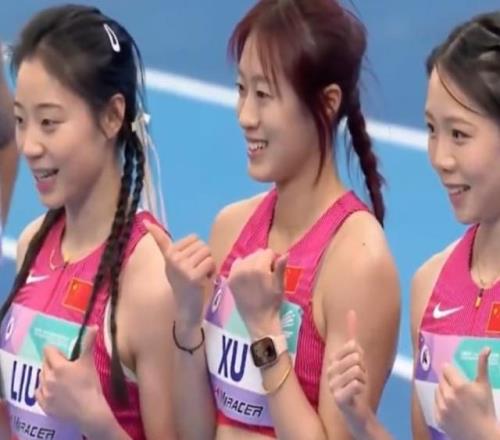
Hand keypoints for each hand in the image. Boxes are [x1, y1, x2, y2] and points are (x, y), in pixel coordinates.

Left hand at [36, 327, 105, 430]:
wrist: (89, 410)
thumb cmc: (90, 384)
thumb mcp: (89, 362)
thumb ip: (88, 343)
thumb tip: (94, 326)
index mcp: (58, 366)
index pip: (49, 351)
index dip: (56, 350)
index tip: (64, 354)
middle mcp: (48, 378)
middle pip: (44, 364)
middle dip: (52, 362)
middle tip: (65, 366)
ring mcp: (45, 392)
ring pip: (41, 378)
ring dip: (48, 375)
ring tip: (59, 378)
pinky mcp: (44, 405)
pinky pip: (38, 393)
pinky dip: (44, 389)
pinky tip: (53, 390)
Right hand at [146, 223, 214, 327]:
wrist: (185, 308)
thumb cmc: (181, 282)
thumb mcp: (171, 261)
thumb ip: (163, 242)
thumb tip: (146, 222)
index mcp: (169, 253)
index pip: (193, 238)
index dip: (196, 250)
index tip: (179, 254)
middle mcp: (173, 258)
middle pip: (203, 245)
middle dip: (204, 257)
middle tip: (196, 271)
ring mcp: (183, 267)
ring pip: (208, 253)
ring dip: (208, 264)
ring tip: (200, 275)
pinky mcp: (193, 276)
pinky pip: (211, 263)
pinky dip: (212, 272)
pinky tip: (203, 281)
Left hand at [227, 249, 286, 337]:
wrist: (259, 320)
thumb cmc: (272, 303)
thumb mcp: (280, 285)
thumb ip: (281, 268)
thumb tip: (285, 254)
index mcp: (259, 268)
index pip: (268, 252)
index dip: (273, 260)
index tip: (274, 270)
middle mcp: (246, 268)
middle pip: (256, 254)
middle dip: (263, 260)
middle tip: (266, 274)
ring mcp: (236, 274)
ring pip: (246, 258)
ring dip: (252, 263)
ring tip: (256, 276)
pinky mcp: (230, 280)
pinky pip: (236, 265)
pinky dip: (242, 267)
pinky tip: (246, 276)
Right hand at [327, 310, 374, 437]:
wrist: (357, 411)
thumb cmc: (356, 381)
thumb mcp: (356, 356)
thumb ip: (352, 333)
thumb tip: (351, 310)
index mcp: (332, 360)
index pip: (351, 347)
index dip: (360, 356)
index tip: (357, 365)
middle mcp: (330, 371)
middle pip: (355, 358)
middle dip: (363, 368)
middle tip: (359, 378)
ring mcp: (333, 385)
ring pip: (357, 371)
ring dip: (363, 379)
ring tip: (358, 386)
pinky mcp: (338, 398)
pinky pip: (355, 384)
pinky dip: (361, 388)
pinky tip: (357, 393)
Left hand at [435, 348, 497, 439]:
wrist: (483, 435)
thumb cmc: (486, 409)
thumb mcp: (485, 386)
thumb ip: (482, 366)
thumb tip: (486, 348)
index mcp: (459, 386)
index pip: (446, 369)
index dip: (451, 371)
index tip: (455, 374)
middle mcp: (448, 396)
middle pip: (442, 380)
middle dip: (449, 382)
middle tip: (458, 390)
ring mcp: (442, 408)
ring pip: (437, 391)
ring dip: (444, 392)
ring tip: (456, 399)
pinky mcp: (438, 418)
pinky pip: (435, 404)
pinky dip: (441, 404)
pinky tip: (451, 408)